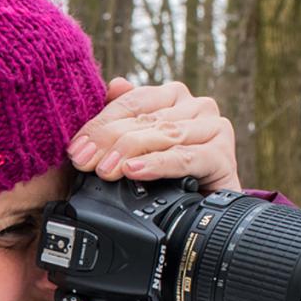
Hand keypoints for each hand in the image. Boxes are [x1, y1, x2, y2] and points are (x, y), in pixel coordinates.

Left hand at [66, 78, 241, 192]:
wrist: (204, 215)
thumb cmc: (168, 178)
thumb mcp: (137, 147)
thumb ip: (124, 114)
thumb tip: (114, 84)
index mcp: (173, 97)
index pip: (132, 101)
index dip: (100, 124)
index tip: (76, 148)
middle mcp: (196, 107)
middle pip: (145, 119)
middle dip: (108, 142)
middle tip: (84, 162)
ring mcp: (213, 129)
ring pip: (163, 136)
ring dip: (128, 152)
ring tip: (104, 169)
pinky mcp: (224, 156)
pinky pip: (185, 158)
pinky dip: (158, 165)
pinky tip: (135, 170)